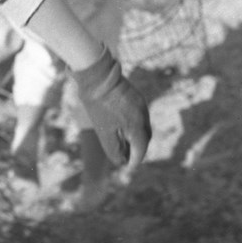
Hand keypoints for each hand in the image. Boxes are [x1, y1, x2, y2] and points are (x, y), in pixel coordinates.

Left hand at [71, 46, 150, 168]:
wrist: (97, 76)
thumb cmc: (98, 105)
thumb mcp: (103, 130)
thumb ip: (113, 147)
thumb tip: (120, 161)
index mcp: (136, 124)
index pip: (141, 147)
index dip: (136, 158)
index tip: (130, 166)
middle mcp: (143, 114)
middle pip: (144, 137)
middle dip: (137, 148)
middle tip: (127, 156)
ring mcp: (141, 104)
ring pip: (142, 125)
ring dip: (135, 135)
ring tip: (123, 142)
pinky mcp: (136, 96)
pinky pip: (138, 114)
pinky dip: (133, 124)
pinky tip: (122, 124)